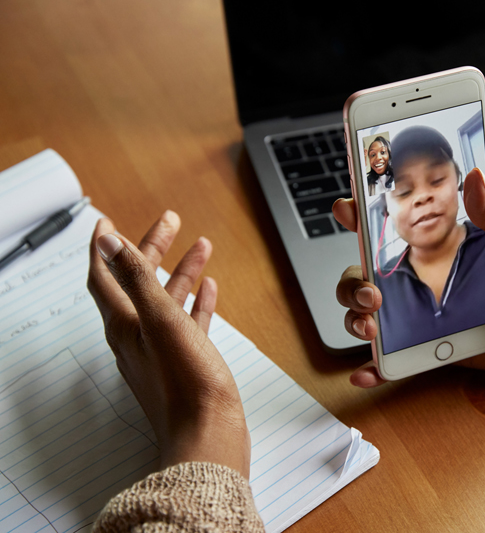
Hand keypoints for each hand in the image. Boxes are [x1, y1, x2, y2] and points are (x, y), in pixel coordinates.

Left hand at [86, 211, 249, 477]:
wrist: (208, 433)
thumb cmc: (186, 384)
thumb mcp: (161, 322)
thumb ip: (136, 279)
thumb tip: (106, 243)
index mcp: (125, 325)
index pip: (104, 277)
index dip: (104, 247)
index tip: (107, 222)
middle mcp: (138, 336)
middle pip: (139, 282)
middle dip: (153, 248)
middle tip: (170, 222)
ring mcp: (161, 350)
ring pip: (168, 299)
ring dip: (182, 271)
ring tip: (202, 246)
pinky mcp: (185, 361)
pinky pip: (188, 322)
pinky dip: (197, 301)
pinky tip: (210, 290)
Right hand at [333, 168, 484, 387]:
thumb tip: (474, 177)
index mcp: (438, 243)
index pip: (387, 225)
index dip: (359, 215)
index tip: (346, 209)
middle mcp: (423, 276)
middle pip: (364, 274)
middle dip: (352, 282)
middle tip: (371, 293)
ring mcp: (424, 312)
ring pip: (369, 314)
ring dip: (355, 320)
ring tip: (373, 328)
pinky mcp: (433, 347)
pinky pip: (396, 358)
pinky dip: (374, 367)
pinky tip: (367, 372)